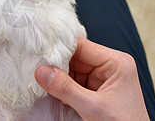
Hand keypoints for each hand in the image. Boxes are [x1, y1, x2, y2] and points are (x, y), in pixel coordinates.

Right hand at [35, 38, 149, 120]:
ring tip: (42, 82)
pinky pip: (76, 84)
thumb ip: (66, 89)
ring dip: (59, 78)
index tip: (39, 54)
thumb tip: (42, 72)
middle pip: (76, 58)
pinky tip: (54, 92)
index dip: (60, 49)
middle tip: (37, 70)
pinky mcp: (98, 93)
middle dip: (58, 66)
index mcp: (117, 62)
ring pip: (74, 72)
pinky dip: (65, 89)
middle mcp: (111, 67)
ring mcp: (104, 80)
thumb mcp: (93, 107)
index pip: (82, 47)